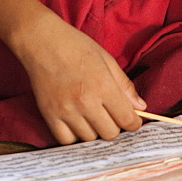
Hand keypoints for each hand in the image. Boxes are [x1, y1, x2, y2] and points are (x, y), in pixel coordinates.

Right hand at [15, 10, 145, 144]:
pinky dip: (73, 134)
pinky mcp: (49, 115)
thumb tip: (141, 107)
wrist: (41, 40)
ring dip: (94, 130)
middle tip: (109, 114)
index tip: (131, 120)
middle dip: (114, 126)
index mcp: (103, 86)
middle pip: (110, 134)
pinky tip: (75, 121)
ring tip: (90, 114)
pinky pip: (66, 140)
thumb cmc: (75, 45)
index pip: (126, 120)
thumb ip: (124, 85)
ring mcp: (66, 110)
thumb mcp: (106, 59)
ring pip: (89, 138)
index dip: (133, 122)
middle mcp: (86, 102)